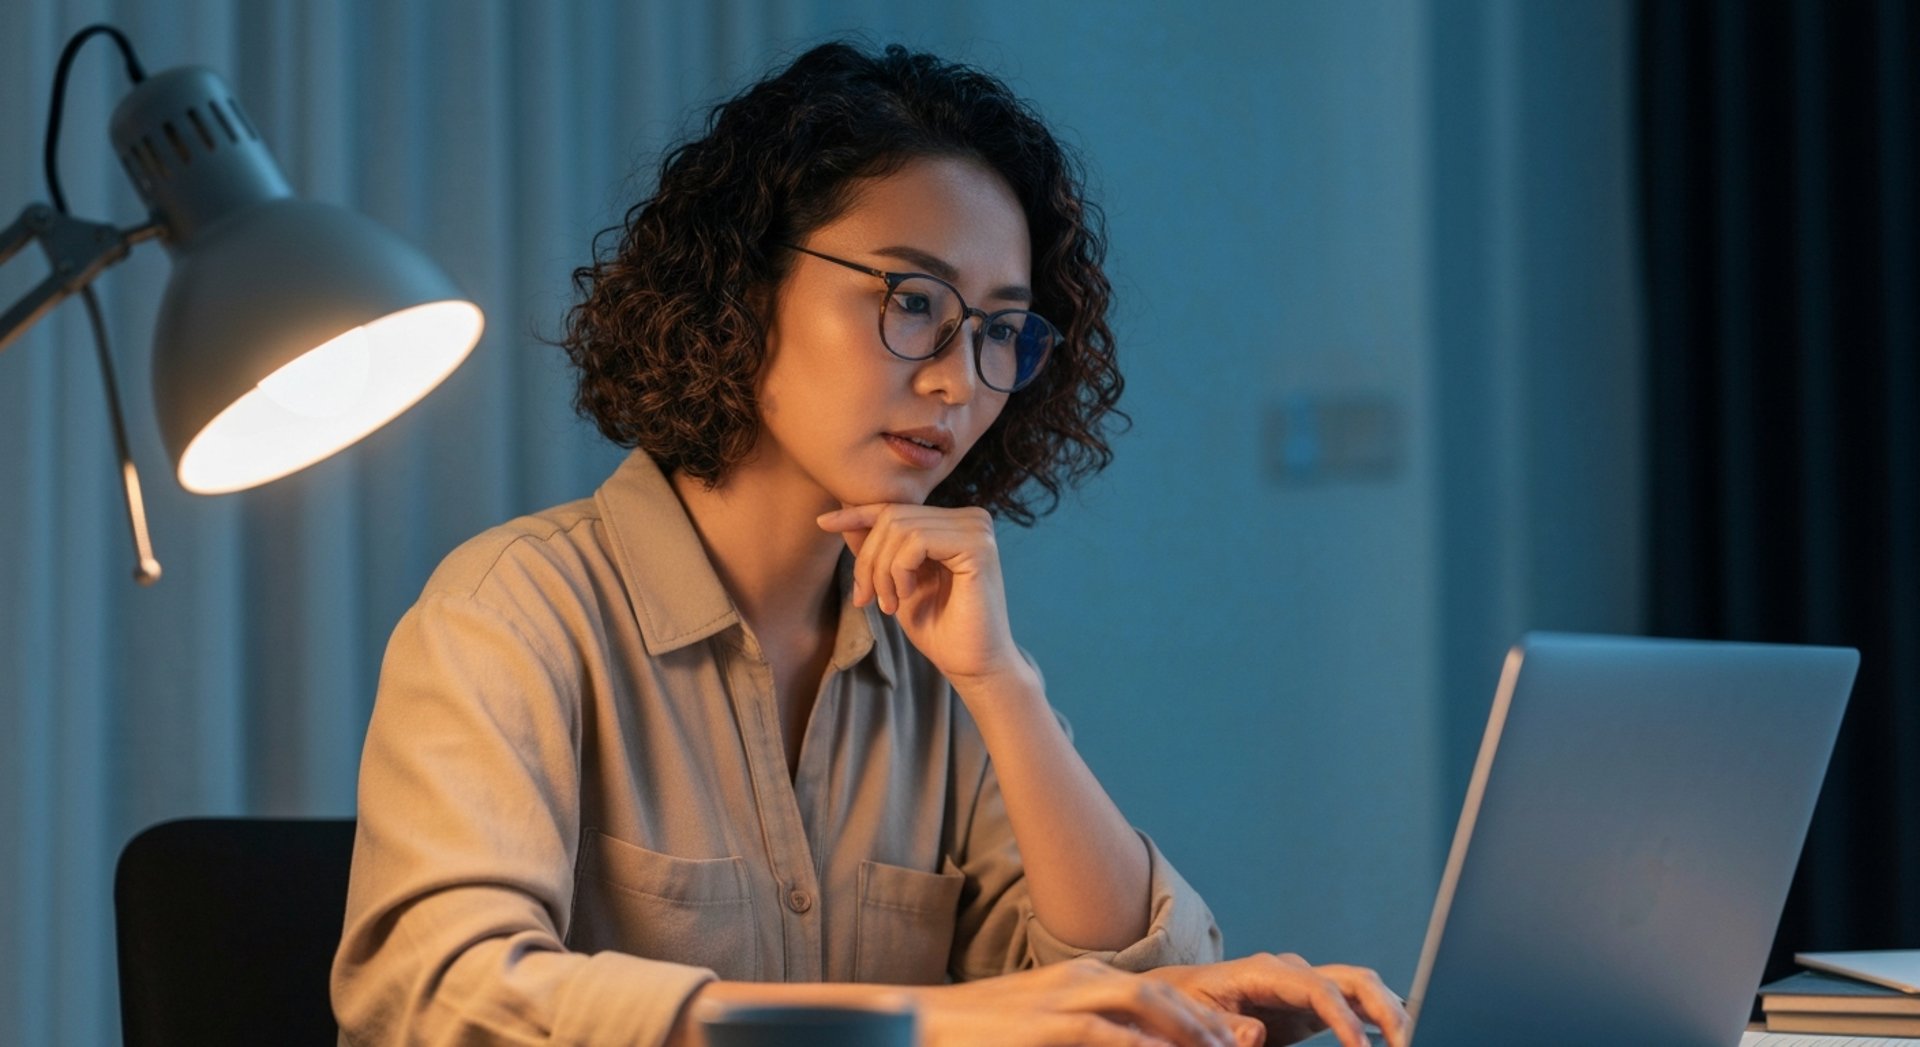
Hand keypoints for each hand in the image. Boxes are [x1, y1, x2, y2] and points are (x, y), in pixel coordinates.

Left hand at [816, 503, 1024, 685]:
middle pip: (893, 516)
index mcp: (953, 523)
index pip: (896, 508)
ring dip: (881, 571)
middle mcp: (969, 518)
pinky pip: (916, 541)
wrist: (971, 665)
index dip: (857, 513)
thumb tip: (838, 517)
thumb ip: (876, 550)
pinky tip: (906, 597)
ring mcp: (976, 528)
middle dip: (868, 560)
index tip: (823, 523)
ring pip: (900, 527)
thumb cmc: (937, 628)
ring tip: (888, 605)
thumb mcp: (894, 583)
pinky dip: (899, 571)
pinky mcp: (977, 545)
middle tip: (865, 599)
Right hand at [921, 958, 1242, 1046]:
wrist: (925, 1021)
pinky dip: (1137, 1046)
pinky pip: (1102, 1034)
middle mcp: (1082, 979)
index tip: (1232, 1043)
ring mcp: (1063, 999)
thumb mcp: (1047, 1023)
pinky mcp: (1045, 1026)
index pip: (1160, 993)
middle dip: (1208, 1025)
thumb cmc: (987, 1031)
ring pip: (1145, 1007)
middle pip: (1164, 997)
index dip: (1202, 1018)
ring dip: (1186, 1032)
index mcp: (1086, 976)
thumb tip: (1132, 1043)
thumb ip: (1094, 1031)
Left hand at [1144, 954, 1409, 1046]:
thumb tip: (1255, 1033)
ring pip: (1361, 986)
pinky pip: (1355, 1003)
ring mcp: (1305, 985)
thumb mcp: (1195, 1016)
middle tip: (1404, 1045)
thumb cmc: (1186, 1005)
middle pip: (1352, 979)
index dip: (1343, 1018)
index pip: (1318, 988)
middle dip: (1384, 1010)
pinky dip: (1378, 1018)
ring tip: (1407, 1043)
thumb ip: (1225, 1026)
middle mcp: (1292, 973)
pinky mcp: (1311, 1005)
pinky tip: (1396, 1039)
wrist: (1179, 996)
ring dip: (1389, 1013)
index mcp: (1265, 973)